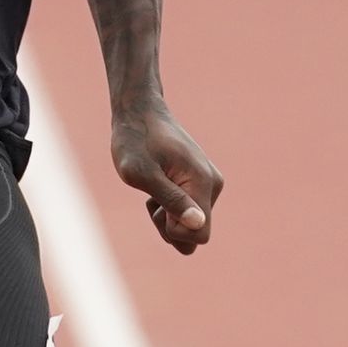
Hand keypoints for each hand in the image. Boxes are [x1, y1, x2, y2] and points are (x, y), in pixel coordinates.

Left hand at [112, 99, 220, 253]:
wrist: (139, 112)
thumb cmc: (135, 141)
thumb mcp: (142, 174)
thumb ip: (171, 199)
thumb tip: (197, 223)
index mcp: (202, 183)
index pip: (199, 234)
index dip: (173, 230)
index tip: (156, 206)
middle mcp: (213, 185)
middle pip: (195, 233)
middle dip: (169, 225)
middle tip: (152, 199)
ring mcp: (208, 184)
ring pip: (189, 224)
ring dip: (166, 215)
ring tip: (153, 188)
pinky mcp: (199, 183)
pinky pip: (186, 211)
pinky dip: (167, 205)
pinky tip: (157, 182)